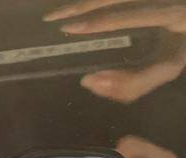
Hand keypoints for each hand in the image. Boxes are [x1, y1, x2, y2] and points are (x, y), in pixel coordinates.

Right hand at [44, 0, 185, 102]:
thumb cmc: (183, 48)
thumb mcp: (167, 69)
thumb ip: (134, 83)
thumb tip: (89, 81)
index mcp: (174, 15)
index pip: (131, 15)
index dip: (99, 23)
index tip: (68, 29)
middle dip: (82, 5)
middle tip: (51, 19)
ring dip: (83, 1)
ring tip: (56, 13)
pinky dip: (94, 0)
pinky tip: (78, 6)